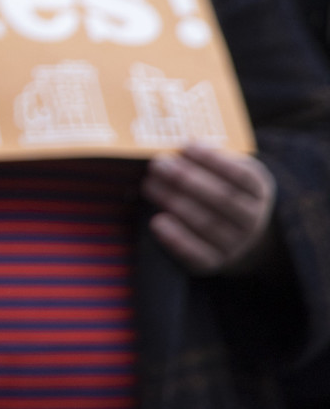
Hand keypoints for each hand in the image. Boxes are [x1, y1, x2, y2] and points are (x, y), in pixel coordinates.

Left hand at [145, 144, 278, 275]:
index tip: (187, 146)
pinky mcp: (215, 263)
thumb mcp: (228, 170)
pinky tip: (157, 222)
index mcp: (258, 191)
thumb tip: (180, 147)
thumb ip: (210, 159)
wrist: (238, 234)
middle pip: (222, 199)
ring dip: (175, 202)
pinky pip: (198, 255)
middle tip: (159, 164)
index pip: (242, 176)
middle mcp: (252, 220)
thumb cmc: (223, 190)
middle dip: (187, 179)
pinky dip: (177, 239)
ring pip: (207, 223)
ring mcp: (236, 244)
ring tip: (150, 185)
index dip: (214, 161)